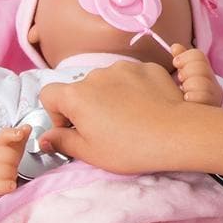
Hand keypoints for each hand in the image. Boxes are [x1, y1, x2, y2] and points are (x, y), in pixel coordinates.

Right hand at [38, 61, 186, 172]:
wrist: (178, 134)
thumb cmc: (132, 148)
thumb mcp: (91, 153)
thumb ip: (63, 142)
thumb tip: (45, 139)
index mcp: (76, 96)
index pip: (49, 96)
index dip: (57, 115)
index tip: (74, 131)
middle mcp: (96, 75)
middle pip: (82, 90)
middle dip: (89, 108)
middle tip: (109, 131)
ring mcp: (124, 68)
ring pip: (109, 82)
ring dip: (113, 97)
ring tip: (132, 120)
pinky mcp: (148, 68)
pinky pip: (134, 78)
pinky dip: (136, 91)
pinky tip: (148, 110)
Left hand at [171, 43, 222, 109]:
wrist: (211, 103)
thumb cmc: (194, 84)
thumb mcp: (188, 70)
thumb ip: (182, 58)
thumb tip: (174, 47)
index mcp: (204, 66)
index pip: (198, 55)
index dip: (185, 57)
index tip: (176, 63)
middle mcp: (211, 77)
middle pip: (200, 67)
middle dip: (186, 72)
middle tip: (181, 78)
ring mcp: (213, 91)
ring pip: (200, 82)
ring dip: (188, 85)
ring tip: (184, 90)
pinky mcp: (211, 103)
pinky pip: (201, 97)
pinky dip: (191, 97)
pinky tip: (186, 98)